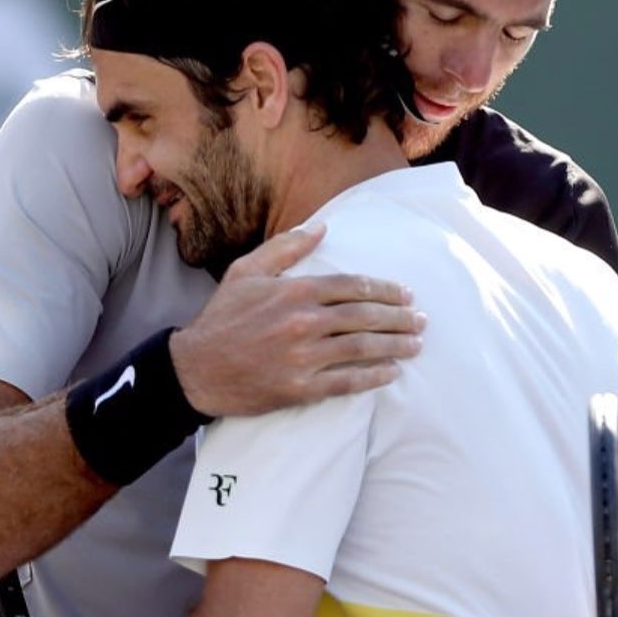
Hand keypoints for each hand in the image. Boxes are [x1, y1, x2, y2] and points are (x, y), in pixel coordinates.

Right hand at [169, 223, 424, 416]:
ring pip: (362, 348)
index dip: (384, 289)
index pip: (352, 286)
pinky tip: (392, 373)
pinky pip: (346, 382)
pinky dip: (373, 377)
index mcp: (294, 290)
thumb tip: (323, 228)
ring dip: (395, 345)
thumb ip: (286, 247)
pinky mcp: (299, 388)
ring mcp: (302, 357)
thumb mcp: (247, 271)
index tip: (405, 294)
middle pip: (364, 317)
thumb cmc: (222, 316)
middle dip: (399, 317)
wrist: (195, 368)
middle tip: (422, 319)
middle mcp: (303, 321)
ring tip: (416, 344)